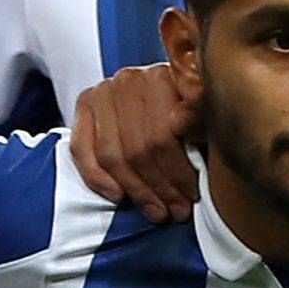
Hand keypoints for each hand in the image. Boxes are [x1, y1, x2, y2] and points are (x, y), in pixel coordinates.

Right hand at [68, 62, 202, 218]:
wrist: (167, 97)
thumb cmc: (190, 115)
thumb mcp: (207, 118)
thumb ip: (201, 120)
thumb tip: (184, 120)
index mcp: (163, 77)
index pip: (163, 136)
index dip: (178, 173)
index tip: (191, 197)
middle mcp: (129, 80)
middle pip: (137, 148)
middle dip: (159, 187)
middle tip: (175, 210)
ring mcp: (104, 91)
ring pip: (111, 154)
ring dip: (135, 190)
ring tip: (155, 210)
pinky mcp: (85, 104)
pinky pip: (81, 148)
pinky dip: (97, 178)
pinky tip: (118, 196)